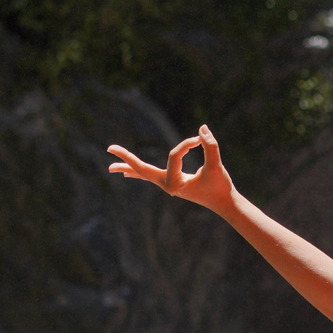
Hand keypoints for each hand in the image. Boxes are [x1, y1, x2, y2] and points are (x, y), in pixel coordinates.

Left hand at [108, 125, 235, 209]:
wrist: (224, 203)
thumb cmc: (220, 186)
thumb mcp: (216, 166)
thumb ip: (210, 146)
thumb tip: (201, 129)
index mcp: (174, 184)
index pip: (174, 155)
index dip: (187, 144)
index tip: (199, 140)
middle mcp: (167, 185)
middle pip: (141, 169)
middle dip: (125, 159)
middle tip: (108, 148)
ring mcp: (168, 185)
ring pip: (143, 174)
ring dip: (127, 169)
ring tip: (110, 168)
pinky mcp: (172, 183)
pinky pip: (150, 176)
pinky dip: (139, 173)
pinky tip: (128, 174)